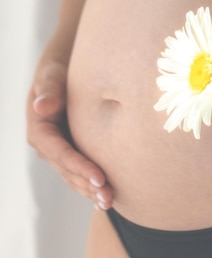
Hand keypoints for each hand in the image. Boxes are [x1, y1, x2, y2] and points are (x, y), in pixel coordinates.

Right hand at [26, 59, 112, 209]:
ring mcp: (56, 151)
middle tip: (109, 198)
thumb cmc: (58, 72)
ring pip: (73, 176)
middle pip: (67, 171)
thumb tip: (42, 106)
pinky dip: (89, 185)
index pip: (61, 153)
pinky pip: (78, 172)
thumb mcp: (51, 76)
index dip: (80, 167)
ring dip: (89, 191)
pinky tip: (102, 199)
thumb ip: (49, 90)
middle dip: (87, 185)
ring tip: (109, 202)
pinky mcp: (68, 151)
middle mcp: (46, 146)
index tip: (100, 178)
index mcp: (39, 130)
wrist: (61, 73)